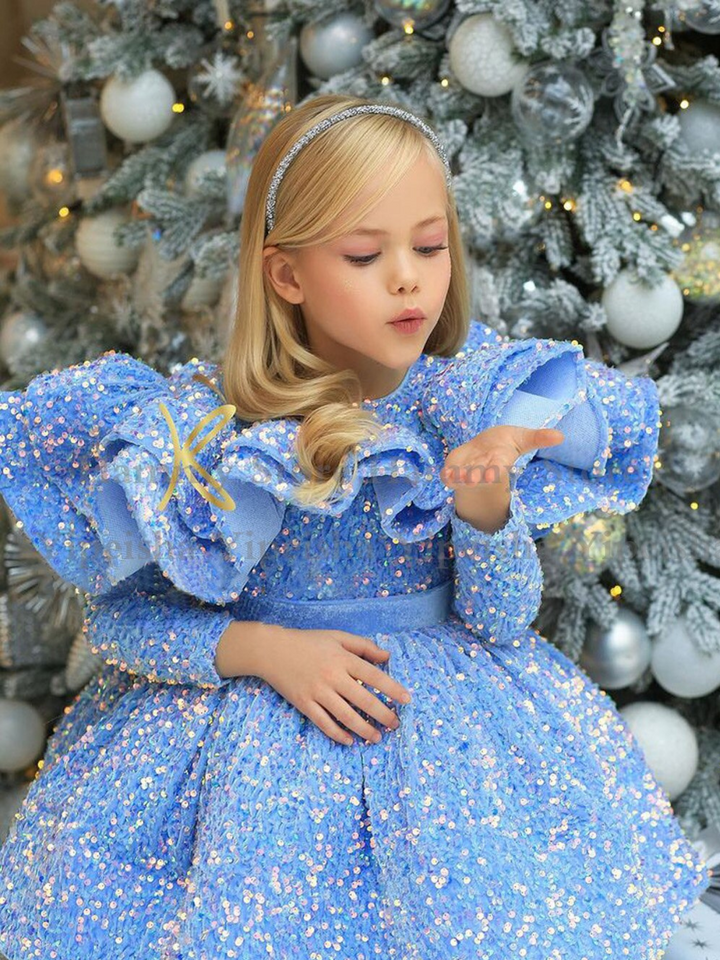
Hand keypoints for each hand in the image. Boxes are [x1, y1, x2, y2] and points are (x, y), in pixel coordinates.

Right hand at [259, 627, 411, 746]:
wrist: (271, 650)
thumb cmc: (308, 642)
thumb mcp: (337, 637)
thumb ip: (363, 646)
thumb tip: (386, 657)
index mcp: (342, 659)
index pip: (373, 675)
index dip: (392, 688)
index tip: (406, 700)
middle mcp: (332, 676)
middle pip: (363, 699)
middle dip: (382, 714)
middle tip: (395, 724)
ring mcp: (317, 692)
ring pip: (345, 715)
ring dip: (363, 729)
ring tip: (376, 737)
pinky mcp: (304, 703)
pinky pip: (323, 723)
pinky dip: (337, 733)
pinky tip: (349, 741)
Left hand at [440, 425, 564, 528]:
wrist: (483, 446)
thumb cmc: (504, 443)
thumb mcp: (522, 438)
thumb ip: (539, 438)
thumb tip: (561, 436)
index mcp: (499, 462)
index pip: (498, 469)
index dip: (494, 471)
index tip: (491, 474)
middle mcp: (483, 468)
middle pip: (480, 474)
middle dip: (477, 476)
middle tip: (474, 478)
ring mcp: (468, 470)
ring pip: (464, 477)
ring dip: (461, 478)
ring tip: (459, 476)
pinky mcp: (454, 469)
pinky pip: (449, 476)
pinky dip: (447, 476)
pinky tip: (445, 475)